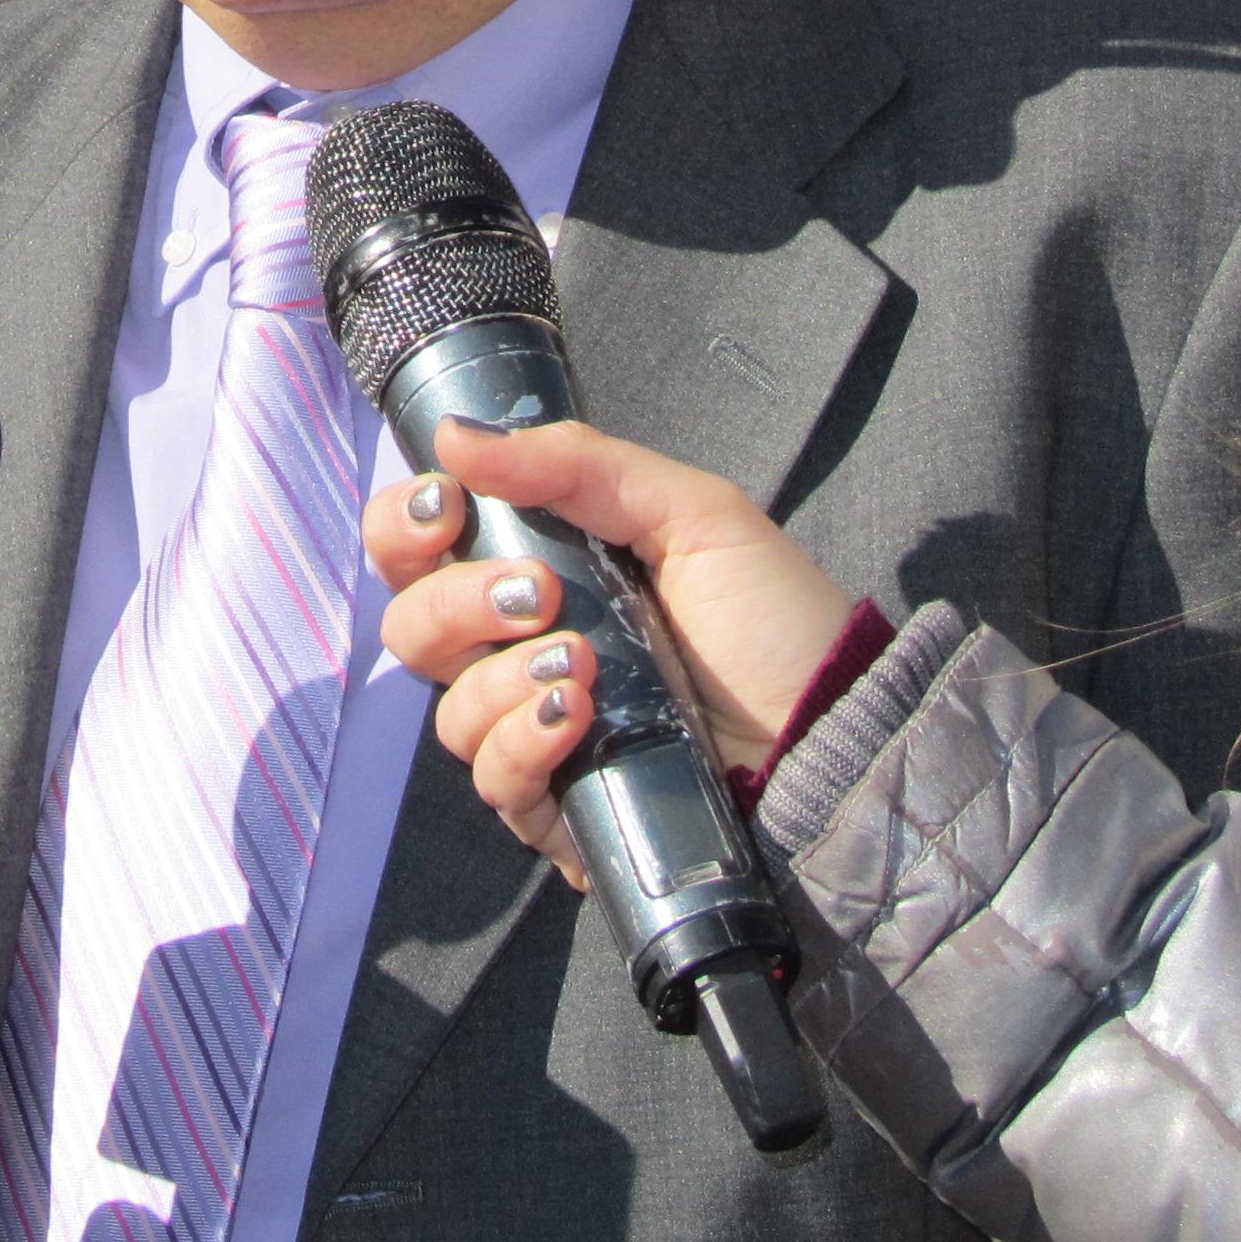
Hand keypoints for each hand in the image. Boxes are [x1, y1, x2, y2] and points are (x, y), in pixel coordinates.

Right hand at [365, 419, 853, 887]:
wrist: (835, 736)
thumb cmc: (772, 620)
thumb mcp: (688, 513)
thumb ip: (574, 464)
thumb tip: (453, 432)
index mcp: (544, 571)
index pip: (422, 550)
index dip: (405, 527)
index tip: (444, 506)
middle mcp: (524, 652)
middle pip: (413, 629)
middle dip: (452, 601)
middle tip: (535, 592)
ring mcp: (538, 734)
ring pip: (447, 712)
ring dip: (498, 680)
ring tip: (580, 665)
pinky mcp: (562, 809)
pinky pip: (495, 784)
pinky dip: (519, 747)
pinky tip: (576, 722)